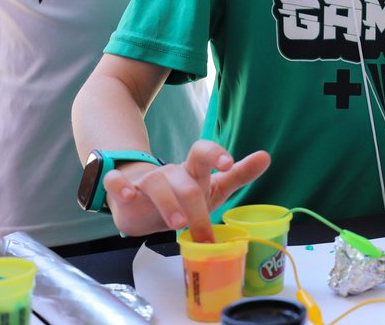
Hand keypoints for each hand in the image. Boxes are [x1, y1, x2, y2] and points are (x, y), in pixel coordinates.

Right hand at [104, 140, 269, 240]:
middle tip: (203, 231)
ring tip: (177, 224)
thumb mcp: (212, 188)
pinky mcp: (124, 190)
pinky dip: (122, 187)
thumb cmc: (182, 195)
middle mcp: (170, 173)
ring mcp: (146, 179)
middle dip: (195, 206)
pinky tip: (129, 196)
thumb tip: (267, 156)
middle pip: (184, 181)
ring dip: (167, 203)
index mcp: (192, 171)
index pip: (203, 152)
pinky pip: (118, 182)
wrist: (141, 203)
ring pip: (156, 183)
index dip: (215, 154)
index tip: (229, 164)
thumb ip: (238, 175)